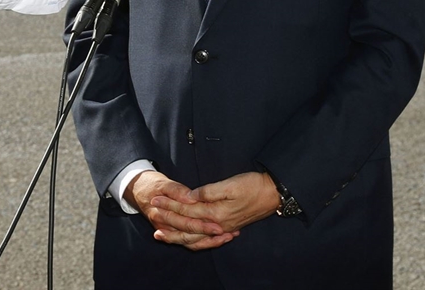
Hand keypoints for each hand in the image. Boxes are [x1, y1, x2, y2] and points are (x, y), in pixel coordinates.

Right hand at [125, 171, 236, 250]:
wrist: (139, 190)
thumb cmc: (153, 185)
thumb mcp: (164, 183)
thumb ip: (177, 191)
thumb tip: (190, 198)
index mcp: (162, 215)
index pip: (186, 224)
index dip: (203, 226)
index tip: (218, 226)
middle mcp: (165, 227)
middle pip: (190, 236)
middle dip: (210, 237)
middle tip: (228, 234)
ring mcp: (169, 231)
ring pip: (190, 242)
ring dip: (209, 242)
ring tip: (227, 237)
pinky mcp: (173, 231)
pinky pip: (188, 240)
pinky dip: (202, 241)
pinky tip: (217, 238)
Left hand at [150, 171, 279, 236]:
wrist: (272, 194)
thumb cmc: (252, 186)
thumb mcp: (230, 184)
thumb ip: (208, 192)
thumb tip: (188, 197)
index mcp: (215, 213)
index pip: (186, 210)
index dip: (169, 205)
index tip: (155, 200)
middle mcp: (216, 224)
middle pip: (187, 226)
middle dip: (168, 220)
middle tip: (151, 214)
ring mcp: (222, 227)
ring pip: (194, 237)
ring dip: (176, 234)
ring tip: (161, 233)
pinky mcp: (226, 227)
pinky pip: (204, 239)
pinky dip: (192, 240)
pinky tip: (187, 238)